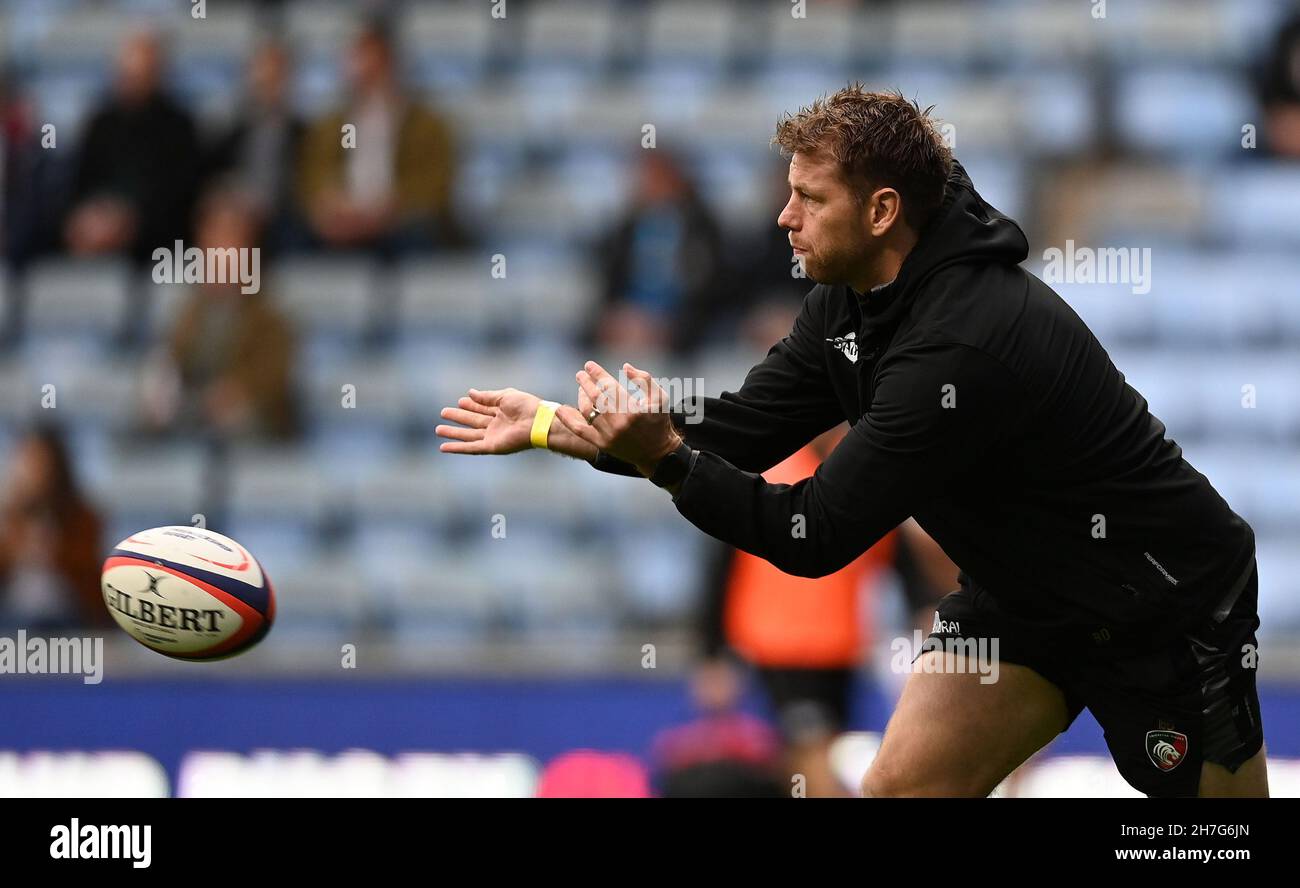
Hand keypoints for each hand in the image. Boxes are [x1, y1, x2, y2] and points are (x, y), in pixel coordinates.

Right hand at [436, 387, 597, 459]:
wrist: (537, 421)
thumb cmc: (527, 406)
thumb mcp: (505, 396)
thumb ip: (487, 396)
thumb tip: (470, 393)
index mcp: (502, 411)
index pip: (482, 408)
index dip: (471, 404)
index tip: (460, 401)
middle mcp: (497, 425)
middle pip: (473, 421)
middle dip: (459, 417)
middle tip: (443, 412)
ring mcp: (493, 436)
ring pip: (469, 435)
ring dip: (454, 433)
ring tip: (438, 429)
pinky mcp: (492, 447)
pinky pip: (471, 448)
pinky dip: (457, 448)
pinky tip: (444, 447)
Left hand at [554, 360, 682, 476]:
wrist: (656, 453)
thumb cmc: (658, 422)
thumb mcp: (660, 398)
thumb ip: (645, 379)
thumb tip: (625, 366)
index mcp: (632, 409)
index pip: (609, 385)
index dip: (597, 373)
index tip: (589, 365)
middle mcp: (619, 422)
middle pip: (595, 396)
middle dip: (585, 382)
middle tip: (580, 374)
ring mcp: (608, 434)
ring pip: (587, 410)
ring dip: (581, 395)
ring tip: (580, 387)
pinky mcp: (602, 444)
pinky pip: (580, 430)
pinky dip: (568, 419)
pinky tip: (560, 409)